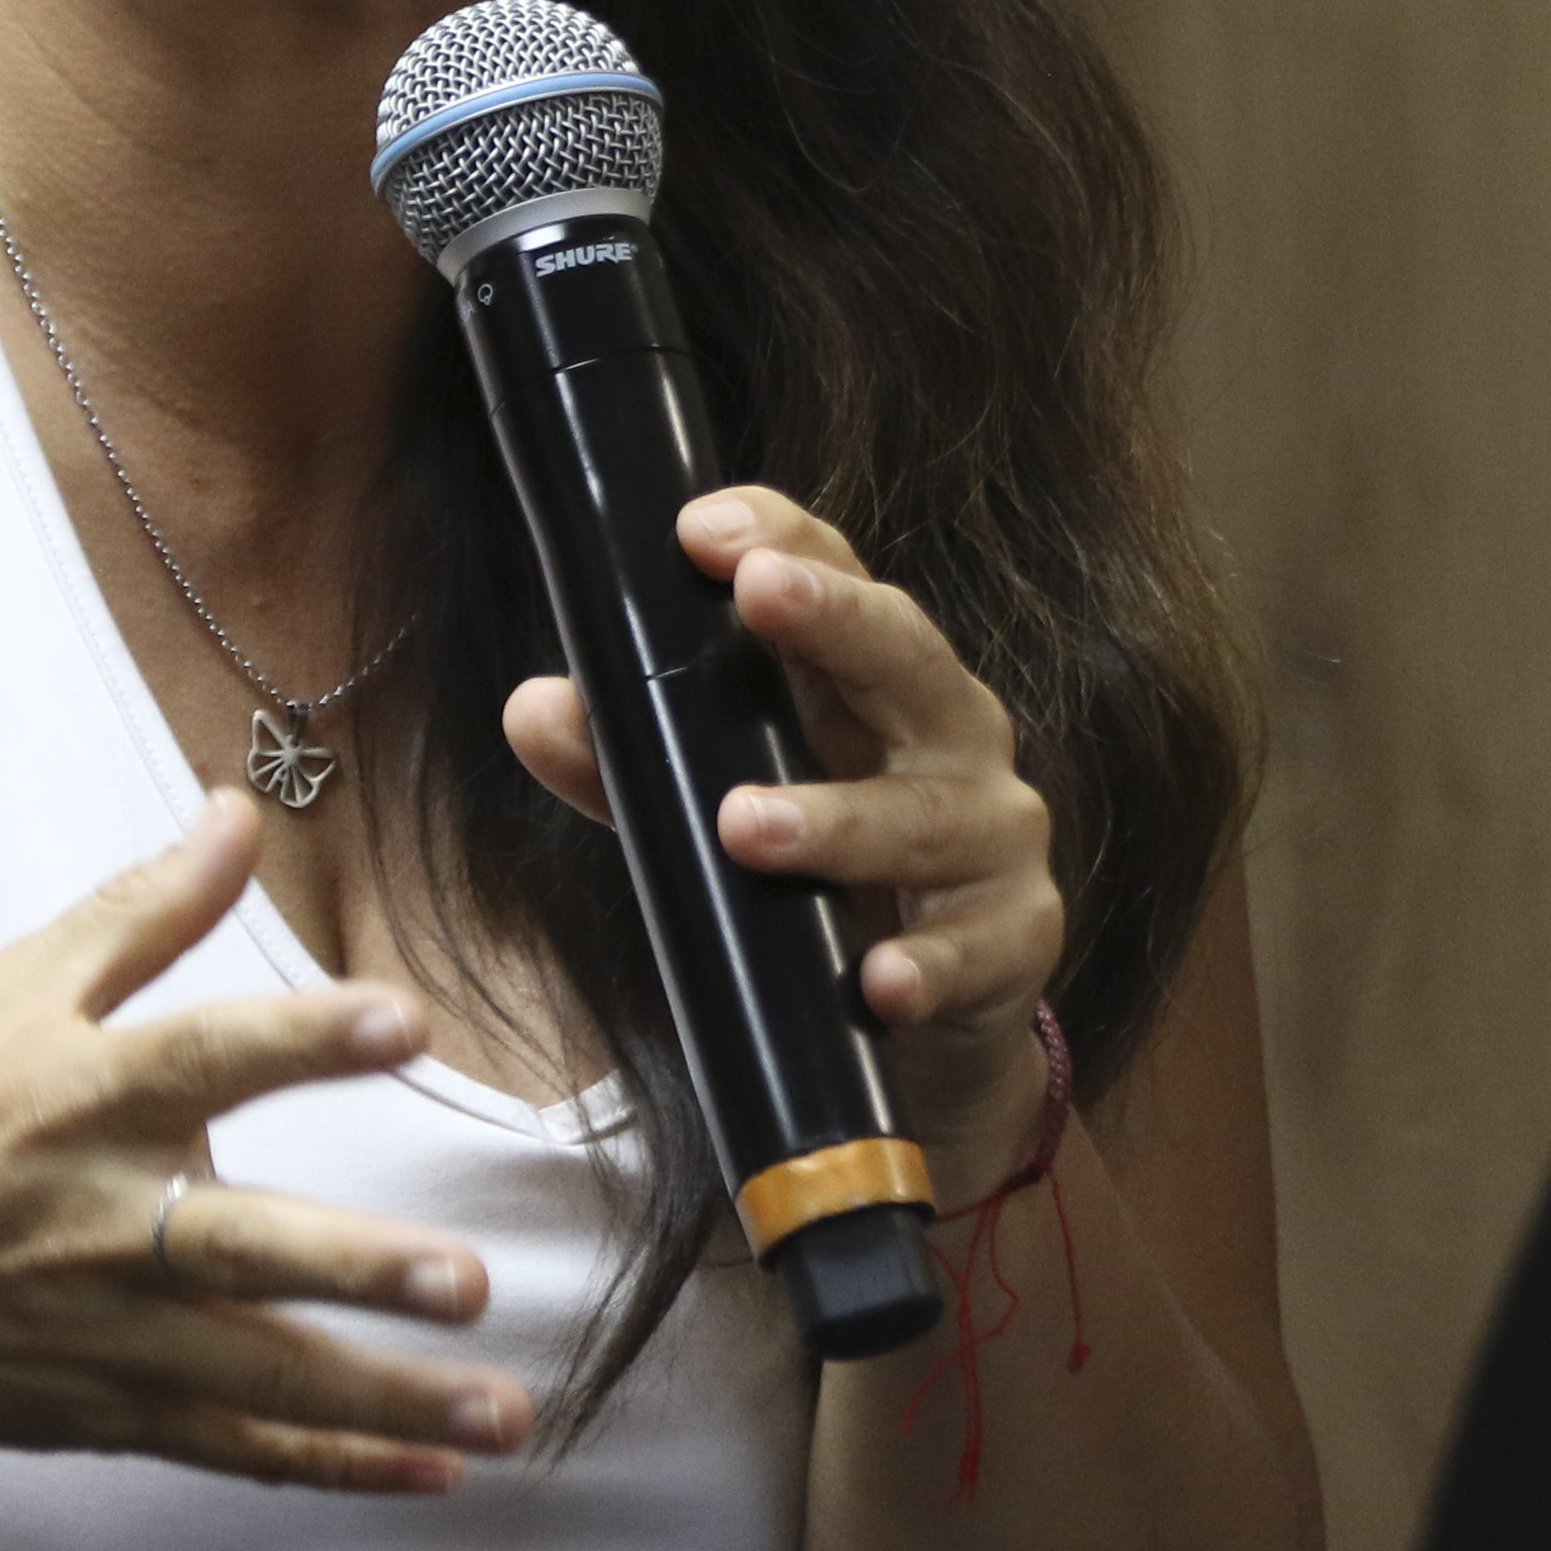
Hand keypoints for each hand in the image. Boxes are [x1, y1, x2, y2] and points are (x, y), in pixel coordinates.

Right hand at [0, 792, 537, 1508]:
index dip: (302, 1039)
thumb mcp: (7, 995)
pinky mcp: (117, 1411)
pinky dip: (336, 1467)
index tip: (403, 1021)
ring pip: (262, 1376)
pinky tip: (434, 1473)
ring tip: (497, 1415)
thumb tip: (238, 812)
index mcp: (80, 1103)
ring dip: (387, 1401)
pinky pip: (240, 1450)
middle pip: (242, 1249)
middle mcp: (101, 1226)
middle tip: (467, 1279)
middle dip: (357, 1270)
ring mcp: (113, 1335)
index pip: (202, 1059)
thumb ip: (139, 911)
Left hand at [505, 485, 1061, 1204]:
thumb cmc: (820, 880)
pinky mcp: (1017, 938)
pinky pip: (979, 948)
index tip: (700, 527)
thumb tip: (533, 709)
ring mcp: (994, 835)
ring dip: (840, 819)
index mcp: (875, 683)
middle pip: (906, 655)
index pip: (839, 579)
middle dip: (835, 617)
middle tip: (758, 588)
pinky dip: (929, 966)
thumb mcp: (714, 812)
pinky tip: (878, 980)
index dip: (781, 535)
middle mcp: (949, 735)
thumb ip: (628, 766)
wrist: (933, 1023)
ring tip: (744, 826)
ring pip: (926, 812)